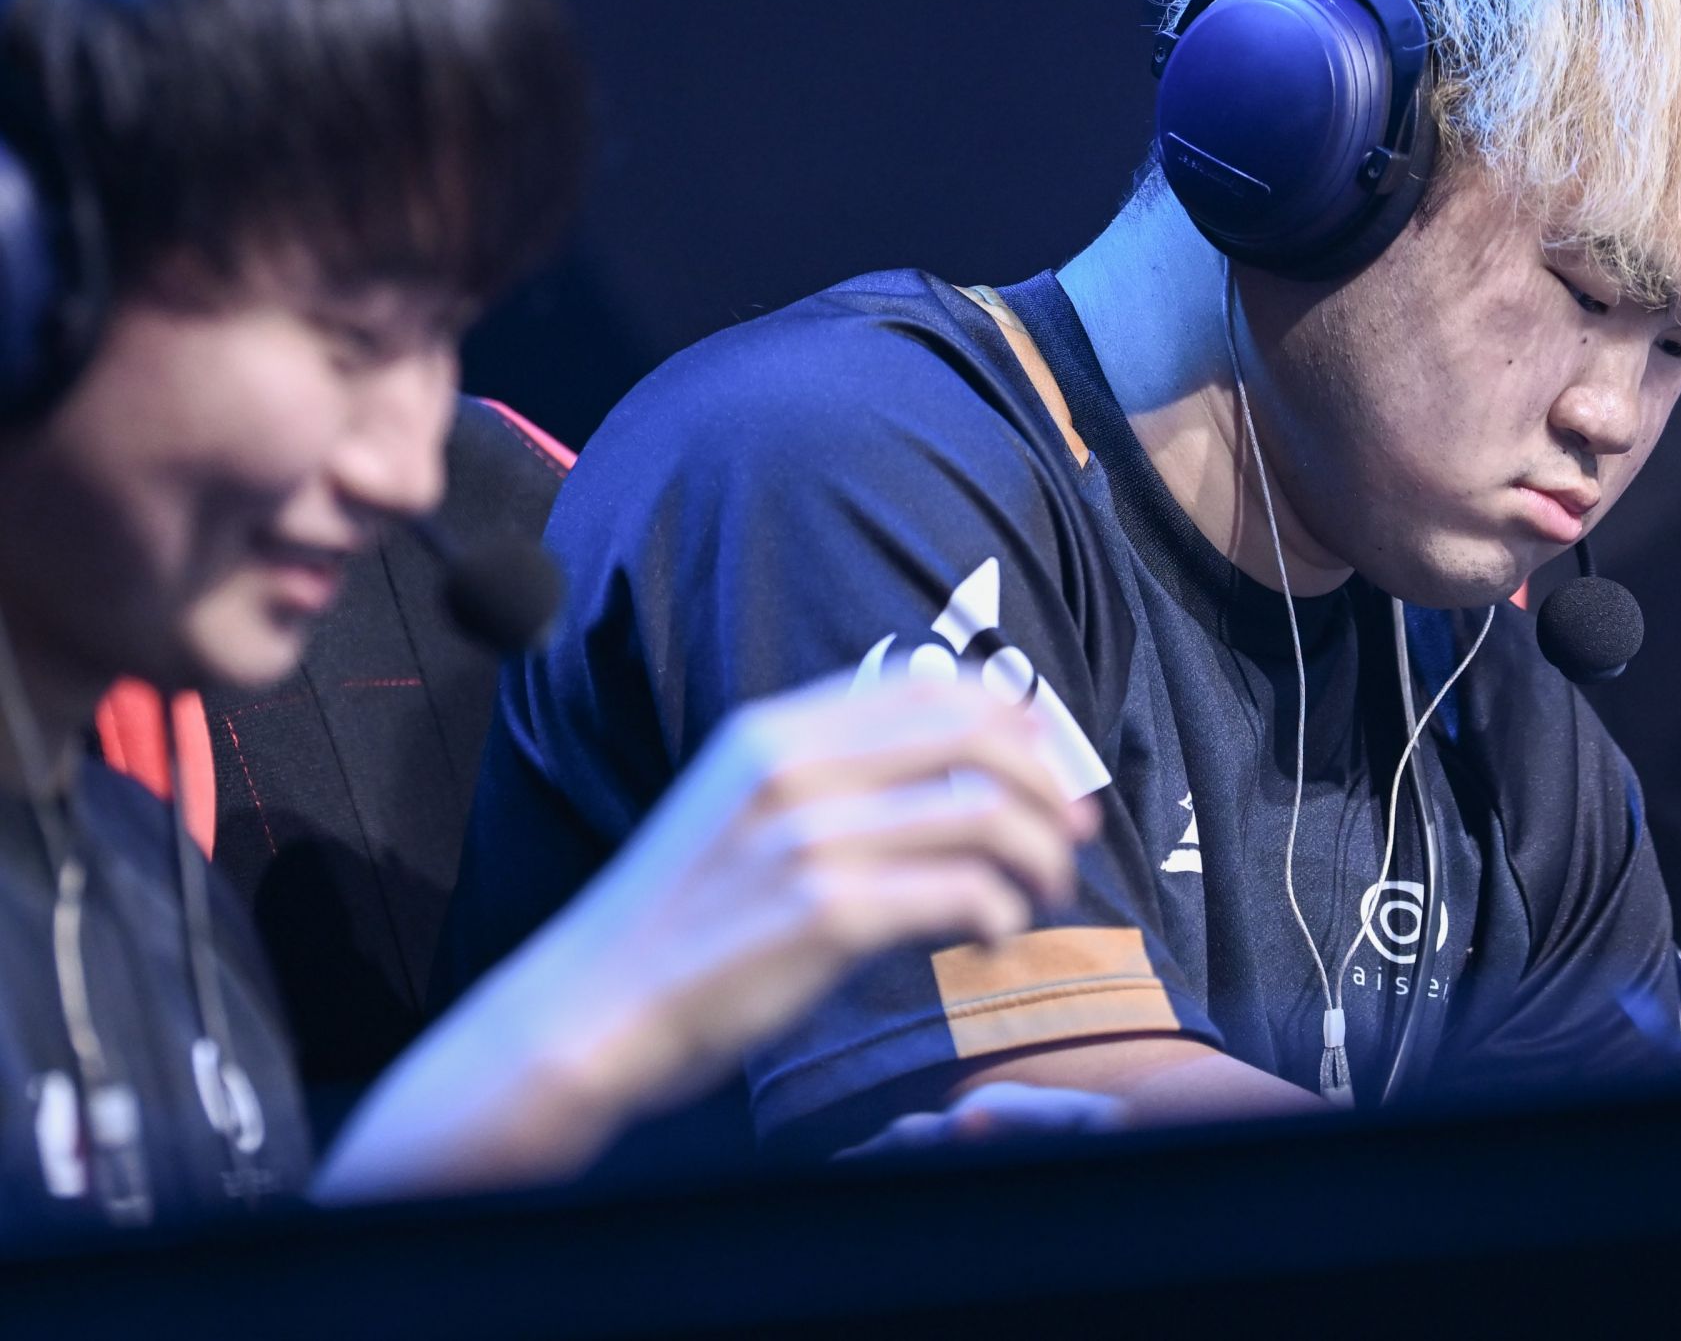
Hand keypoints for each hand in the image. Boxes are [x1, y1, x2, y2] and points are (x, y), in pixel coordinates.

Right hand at [319, 671, 1097, 1201]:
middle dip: (1049, 783)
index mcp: (777, 730)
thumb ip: (826, 771)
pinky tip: (992, 934)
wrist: (591, 1007)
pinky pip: (961, 892)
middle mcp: (795, 767)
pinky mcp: (824, 913)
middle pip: (977, 736)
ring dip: (1040, 855)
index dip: (1013, 718)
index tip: (1050, 761)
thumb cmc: (680, 920)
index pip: (932, 688)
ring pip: (986, 813)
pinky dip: (999, 912)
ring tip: (1043, 895)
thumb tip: (945, 759)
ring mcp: (809, 838)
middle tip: (1074, 834)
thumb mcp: (740, 807)